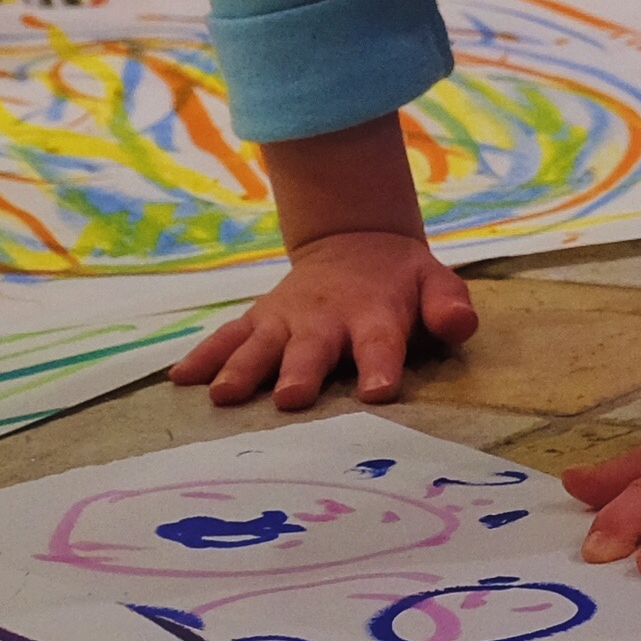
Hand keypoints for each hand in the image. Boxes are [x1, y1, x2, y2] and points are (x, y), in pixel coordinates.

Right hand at [174, 226, 474, 409]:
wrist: (353, 243)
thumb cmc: (400, 281)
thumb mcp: (435, 282)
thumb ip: (449, 306)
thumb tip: (459, 325)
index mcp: (373, 312)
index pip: (380, 341)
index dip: (380, 364)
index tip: (377, 391)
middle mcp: (324, 317)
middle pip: (311, 348)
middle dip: (300, 371)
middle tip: (290, 398)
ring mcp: (285, 318)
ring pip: (260, 344)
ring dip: (242, 368)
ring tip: (223, 395)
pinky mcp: (257, 320)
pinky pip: (227, 337)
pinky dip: (204, 356)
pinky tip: (180, 379)